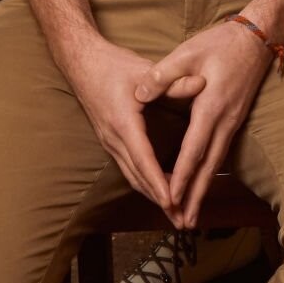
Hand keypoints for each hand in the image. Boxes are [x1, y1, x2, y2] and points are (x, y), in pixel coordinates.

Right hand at [63, 35, 190, 219]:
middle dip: (159, 200)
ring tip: (173, 212)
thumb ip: (173, 83)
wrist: (81, 62)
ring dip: (152, 195)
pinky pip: (128, 168)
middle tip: (180, 220)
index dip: (158, 182)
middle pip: (137, 177)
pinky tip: (159, 190)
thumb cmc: (113, 65)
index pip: (143, 159)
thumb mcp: (144, 70)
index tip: (172, 202)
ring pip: (132, 176)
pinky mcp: (110, 140)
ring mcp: (110, 141)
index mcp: (123, 123)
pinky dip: (144, 182)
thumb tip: (202, 84)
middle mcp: (114, 138)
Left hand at [132, 22, 273, 228]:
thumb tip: (140, 94)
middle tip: (184, 224)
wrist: (260, 37)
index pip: (194, 150)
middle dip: (195, 197)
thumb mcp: (189, 52)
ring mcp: (233, 122)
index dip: (181, 176)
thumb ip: (164, 75)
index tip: (170, 199)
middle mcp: (225, 120)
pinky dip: (210, 173)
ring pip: (217, 163)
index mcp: (211, 106)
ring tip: (192, 214)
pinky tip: (203, 183)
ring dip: (203, 189)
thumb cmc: (223, 42)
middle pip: (209, 166)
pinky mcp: (235, 119)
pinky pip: (221, 153)